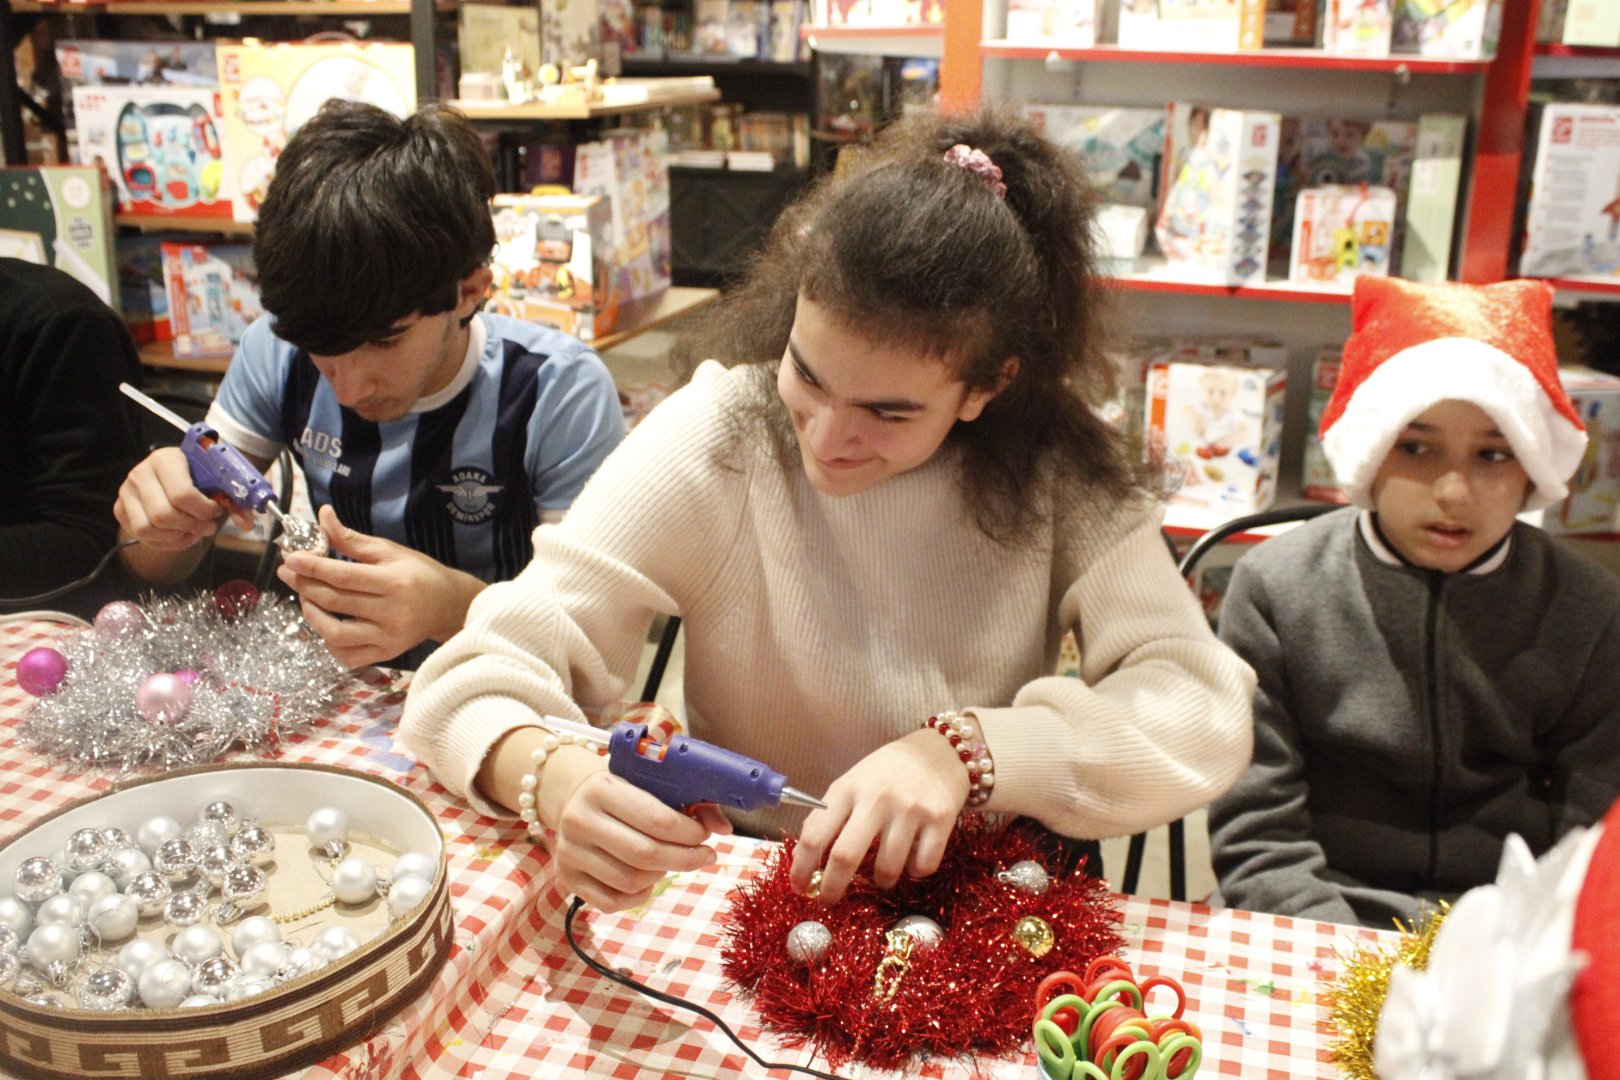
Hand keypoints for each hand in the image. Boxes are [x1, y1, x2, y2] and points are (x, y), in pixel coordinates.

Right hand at [115, 447, 252, 549]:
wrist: (177, 471)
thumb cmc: (199, 474)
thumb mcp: (218, 479)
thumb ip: (234, 500)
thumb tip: (246, 524)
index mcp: (165, 459)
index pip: (182, 494)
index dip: (203, 510)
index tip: (215, 510)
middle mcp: (140, 473)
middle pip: (163, 515)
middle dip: (191, 527)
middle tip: (207, 527)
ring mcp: (127, 492)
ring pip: (148, 529)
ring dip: (177, 537)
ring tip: (194, 532)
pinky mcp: (121, 509)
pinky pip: (140, 536)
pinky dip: (165, 543)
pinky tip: (181, 536)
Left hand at [277, 505, 485, 667]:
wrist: (449, 606)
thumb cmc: (419, 573)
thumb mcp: (389, 551)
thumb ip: (352, 539)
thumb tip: (322, 516)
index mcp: (394, 582)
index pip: (343, 576)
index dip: (312, 567)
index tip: (290, 557)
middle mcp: (391, 612)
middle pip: (335, 601)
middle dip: (304, 585)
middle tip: (288, 572)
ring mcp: (388, 638)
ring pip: (336, 633)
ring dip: (312, 615)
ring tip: (306, 599)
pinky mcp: (386, 654)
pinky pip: (347, 655)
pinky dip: (329, 642)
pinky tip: (325, 625)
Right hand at [550, 754, 732, 911]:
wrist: (574, 797)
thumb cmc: (624, 790)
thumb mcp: (651, 783)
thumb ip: (691, 802)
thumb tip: (725, 829)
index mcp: (602, 788)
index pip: (657, 820)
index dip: (690, 834)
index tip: (705, 836)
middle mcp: (579, 820)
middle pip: (645, 855)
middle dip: (685, 859)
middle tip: (705, 855)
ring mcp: (569, 852)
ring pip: (630, 881)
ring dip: (662, 875)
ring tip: (673, 861)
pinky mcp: (566, 878)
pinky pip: (611, 902)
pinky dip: (639, 895)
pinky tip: (650, 879)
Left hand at [787, 728, 969, 904]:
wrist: (939, 750)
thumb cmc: (888, 771)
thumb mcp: (853, 782)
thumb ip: (832, 813)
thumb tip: (808, 858)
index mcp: (848, 789)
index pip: (814, 834)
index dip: (801, 867)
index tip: (798, 886)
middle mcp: (876, 799)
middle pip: (845, 856)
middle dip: (832, 888)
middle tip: (829, 899)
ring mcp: (909, 810)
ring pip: (887, 869)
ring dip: (881, 881)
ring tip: (882, 873)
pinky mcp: (940, 820)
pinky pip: (922, 866)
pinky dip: (914, 872)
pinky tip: (912, 859)